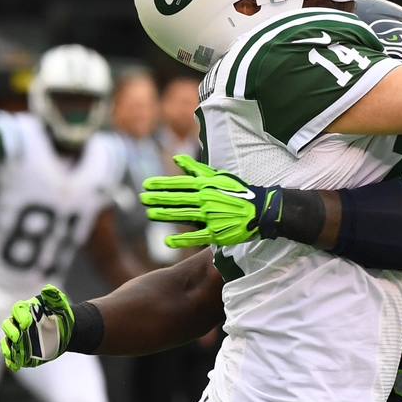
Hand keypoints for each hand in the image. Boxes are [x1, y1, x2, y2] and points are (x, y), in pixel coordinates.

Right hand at [0, 284, 73, 371]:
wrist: (66, 330)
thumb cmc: (60, 315)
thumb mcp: (60, 304)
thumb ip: (54, 296)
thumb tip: (48, 288)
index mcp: (26, 310)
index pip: (17, 309)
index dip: (20, 316)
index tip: (27, 323)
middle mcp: (18, 323)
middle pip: (8, 325)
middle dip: (11, 331)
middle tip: (19, 336)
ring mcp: (18, 338)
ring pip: (6, 342)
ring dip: (7, 348)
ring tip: (12, 353)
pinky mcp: (20, 350)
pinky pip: (12, 356)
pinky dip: (11, 361)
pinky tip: (15, 366)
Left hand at [140, 155, 280, 247]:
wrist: (260, 210)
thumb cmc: (239, 191)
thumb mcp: (218, 176)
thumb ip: (195, 169)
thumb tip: (176, 159)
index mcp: (207, 185)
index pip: (179, 183)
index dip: (161, 184)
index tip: (146, 185)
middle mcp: (206, 200)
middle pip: (177, 199)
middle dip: (158, 198)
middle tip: (142, 198)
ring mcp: (210, 217)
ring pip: (183, 215)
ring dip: (165, 215)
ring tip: (149, 214)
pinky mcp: (216, 233)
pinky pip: (195, 237)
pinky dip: (181, 240)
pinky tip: (167, 242)